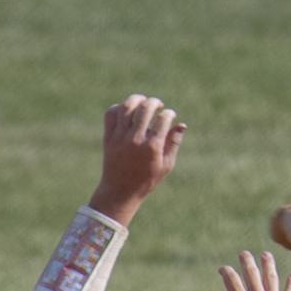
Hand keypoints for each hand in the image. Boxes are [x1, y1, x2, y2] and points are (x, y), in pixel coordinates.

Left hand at [88, 94, 186, 225]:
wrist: (120, 191)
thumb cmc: (147, 180)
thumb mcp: (165, 165)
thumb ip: (173, 144)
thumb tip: (181, 125)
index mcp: (152, 148)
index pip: (163, 119)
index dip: (169, 113)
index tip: (170, 115)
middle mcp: (135, 140)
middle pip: (145, 109)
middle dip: (154, 102)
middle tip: (158, 104)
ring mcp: (120, 137)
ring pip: (127, 107)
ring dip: (137, 99)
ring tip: (143, 101)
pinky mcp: (108, 137)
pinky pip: (111, 114)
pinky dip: (119, 107)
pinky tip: (127, 111)